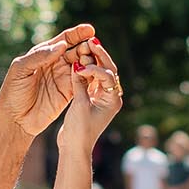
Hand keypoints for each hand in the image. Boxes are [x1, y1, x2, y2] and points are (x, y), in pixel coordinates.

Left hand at [0, 28, 85, 139]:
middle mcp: (55, 64)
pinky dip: (90, 76)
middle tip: (93, 46)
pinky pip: (83, 81)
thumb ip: (39, 56)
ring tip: (92, 59)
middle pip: (76, 50)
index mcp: (43, 54)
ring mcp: (63, 78)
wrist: (15, 119)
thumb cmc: (13, 92)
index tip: (90, 29)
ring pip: (82, 65)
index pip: (64, 40)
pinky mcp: (69, 93)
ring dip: (89, 61)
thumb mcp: (20, 70)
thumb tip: (61, 46)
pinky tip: (95, 72)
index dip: (77, 34)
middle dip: (86, 47)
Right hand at [60, 34, 121, 153]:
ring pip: (100, 73)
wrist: (75, 148)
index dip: (94, 68)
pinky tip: (78, 60)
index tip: (80, 67)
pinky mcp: (92, 98)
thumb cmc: (79, 130)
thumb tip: (78, 64)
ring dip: (93, 60)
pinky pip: (91, 79)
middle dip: (100, 55)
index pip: (107, 76)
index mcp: (113, 100)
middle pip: (108, 70)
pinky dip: (85, 70)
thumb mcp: (79, 105)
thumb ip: (79, 83)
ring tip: (85, 46)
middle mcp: (111, 96)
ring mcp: (102, 97)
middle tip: (91, 40)